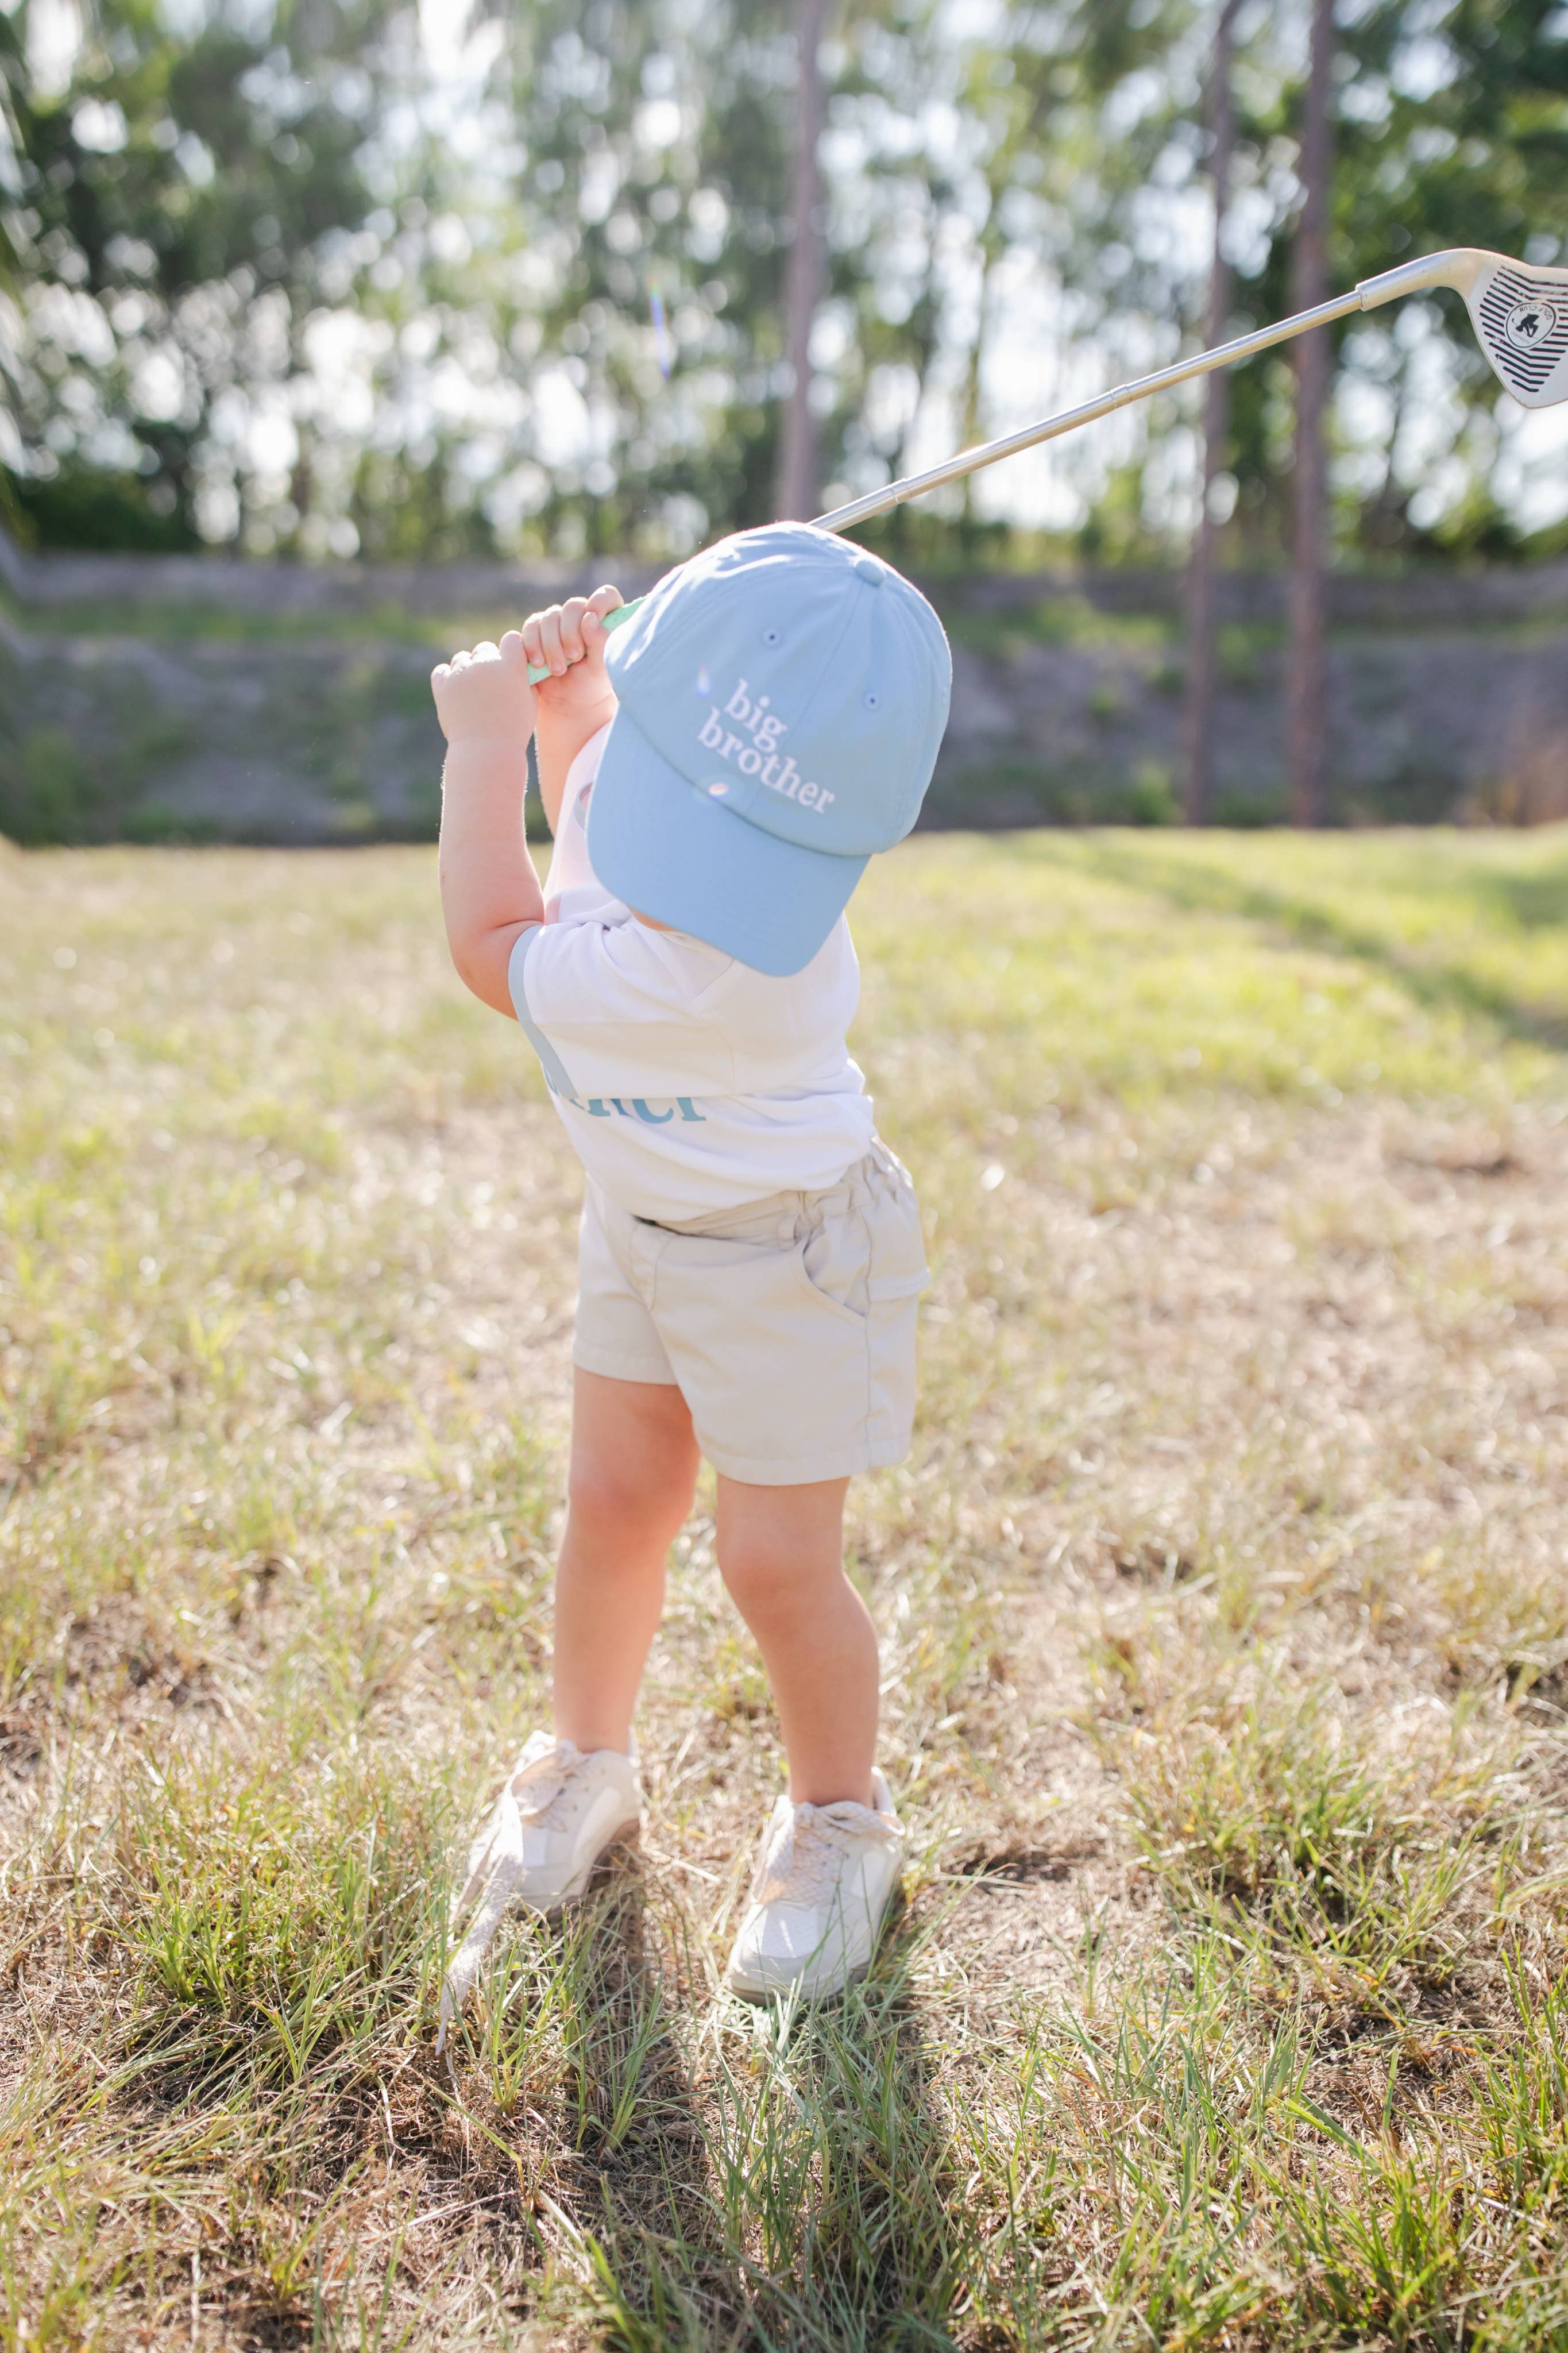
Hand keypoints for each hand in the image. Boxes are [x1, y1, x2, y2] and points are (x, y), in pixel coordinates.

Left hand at [431, 632, 535, 748]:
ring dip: (466, 670)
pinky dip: (446, 678)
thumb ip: (525, 681)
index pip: (511, 639)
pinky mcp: (443, 685)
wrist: (486, 750)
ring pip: (462, 659)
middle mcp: (485, 663)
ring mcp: (462, 673)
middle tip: (489, 682)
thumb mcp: (529, 704)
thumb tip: (521, 668)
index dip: (511, 650)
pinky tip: (454, 691)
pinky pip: (441, 671)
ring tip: (471, 691)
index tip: (510, 662)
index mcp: (510, 666)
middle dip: (487, 661)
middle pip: (484, 648)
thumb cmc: (513, 731)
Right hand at [522, 585, 623, 709]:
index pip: (606, 596)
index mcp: (605, 620)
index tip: (593, 620)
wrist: (566, 703)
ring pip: (550, 617)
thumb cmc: (591, 684)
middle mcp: (581, 616)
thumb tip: (590, 617)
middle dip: (570, 633)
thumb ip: (601, 641)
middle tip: (574, 657)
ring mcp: (558, 622)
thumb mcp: (602, 667)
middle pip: (573, 606)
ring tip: (558, 670)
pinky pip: (531, 626)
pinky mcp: (537, 631)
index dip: (600, 603)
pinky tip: (539, 663)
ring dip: (552, 644)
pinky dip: (533, 645)